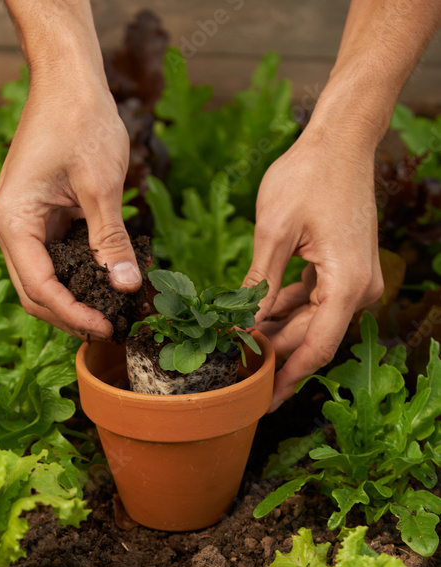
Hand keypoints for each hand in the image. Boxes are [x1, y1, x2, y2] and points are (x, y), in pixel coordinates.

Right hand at [0, 78, 141, 338]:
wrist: (67, 79)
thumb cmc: (80, 120)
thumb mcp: (101, 184)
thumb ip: (110, 240)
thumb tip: (126, 286)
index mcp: (13, 222)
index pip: (39, 288)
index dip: (72, 314)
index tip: (105, 326)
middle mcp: (8, 228)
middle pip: (34, 293)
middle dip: (69, 315)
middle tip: (110, 327)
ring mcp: (21, 224)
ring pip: (42, 280)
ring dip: (72, 299)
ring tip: (110, 310)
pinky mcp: (36, 218)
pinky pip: (52, 259)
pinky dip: (76, 275)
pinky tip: (104, 281)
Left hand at [244, 129, 383, 410]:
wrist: (341, 139)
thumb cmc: (308, 176)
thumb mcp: (273, 233)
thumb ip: (259, 284)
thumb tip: (243, 328)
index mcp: (346, 285)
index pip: (315, 349)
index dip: (286, 380)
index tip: (260, 404)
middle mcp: (359, 288)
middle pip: (310, 339)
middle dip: (272, 356)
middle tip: (231, 373)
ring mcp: (354, 280)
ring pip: (309, 323)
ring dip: (275, 333)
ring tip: (235, 347)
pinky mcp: (343, 271)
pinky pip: (312, 303)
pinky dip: (283, 311)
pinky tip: (252, 316)